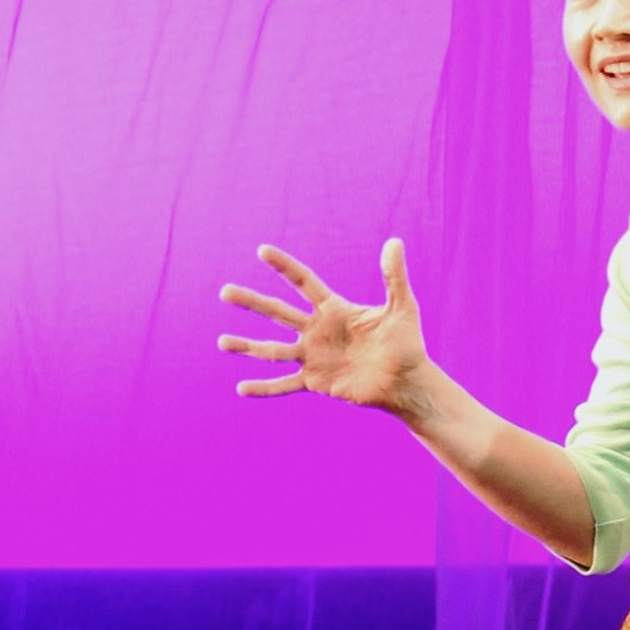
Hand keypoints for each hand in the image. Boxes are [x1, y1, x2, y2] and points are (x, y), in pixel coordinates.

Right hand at [220, 239, 428, 407]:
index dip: (284, 267)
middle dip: (252, 302)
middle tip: (224, 291)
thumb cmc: (406, 343)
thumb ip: (394, 276)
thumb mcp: (402, 307)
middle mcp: (317, 330)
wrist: (407, 382)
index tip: (262, 250)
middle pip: (278, 312)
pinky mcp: (316, 381)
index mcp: (333, 310)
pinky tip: (242, 388)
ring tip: (222, 342)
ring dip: (248, 346)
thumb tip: (395, 241)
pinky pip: (285, 384)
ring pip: (273, 350)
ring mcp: (314, 356)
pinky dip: (264, 387)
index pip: (303, 282)